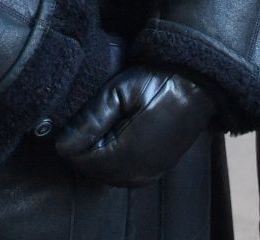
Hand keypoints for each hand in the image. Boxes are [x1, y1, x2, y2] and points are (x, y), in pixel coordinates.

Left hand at [54, 67, 217, 186]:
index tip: (67, 122)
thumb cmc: (158, 83)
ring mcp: (148, 175)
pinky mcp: (155, 172)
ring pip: (105, 175)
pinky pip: (122, 175)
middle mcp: (137, 173)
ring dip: (94, 156)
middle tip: (79, 122)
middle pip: (91, 170)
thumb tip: (62, 144)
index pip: (80, 160)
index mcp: (127, 154)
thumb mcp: (119, 92)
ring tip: (95, 127)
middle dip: (80, 149)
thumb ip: (90, 119)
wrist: (198, 85)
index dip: (68, 142)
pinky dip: (110, 161)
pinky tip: (111, 139)